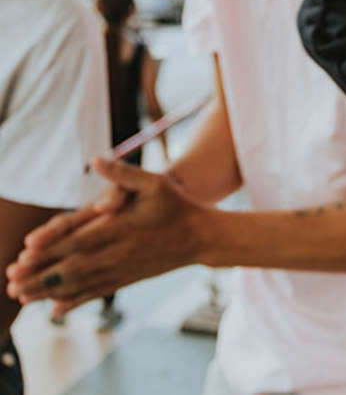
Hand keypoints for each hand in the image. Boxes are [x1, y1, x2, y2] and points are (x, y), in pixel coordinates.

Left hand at [5, 158, 204, 313]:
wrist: (200, 236)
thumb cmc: (175, 205)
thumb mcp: (154, 182)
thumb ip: (123, 174)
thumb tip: (96, 160)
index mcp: (121, 229)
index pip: (78, 240)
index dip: (50, 247)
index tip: (25, 252)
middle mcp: (118, 253)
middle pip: (72, 267)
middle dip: (39, 275)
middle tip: (11, 279)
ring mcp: (121, 270)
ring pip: (79, 284)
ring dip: (47, 292)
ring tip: (20, 297)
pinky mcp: (126, 279)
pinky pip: (95, 293)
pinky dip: (72, 302)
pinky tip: (53, 310)